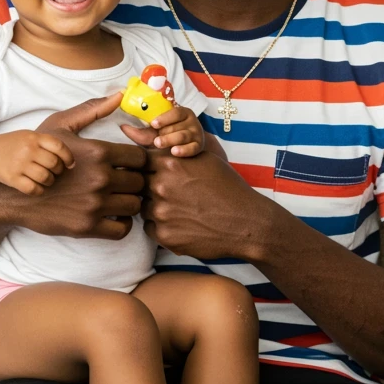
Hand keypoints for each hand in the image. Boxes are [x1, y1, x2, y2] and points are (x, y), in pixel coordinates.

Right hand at [0, 92, 146, 239]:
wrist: (12, 195)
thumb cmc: (38, 156)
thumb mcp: (60, 127)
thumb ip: (92, 110)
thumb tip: (119, 95)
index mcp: (99, 152)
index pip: (141, 157)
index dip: (138, 161)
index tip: (130, 164)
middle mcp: (100, 178)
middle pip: (141, 182)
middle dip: (135, 181)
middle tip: (126, 182)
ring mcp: (94, 204)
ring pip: (135, 205)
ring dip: (130, 201)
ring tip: (120, 197)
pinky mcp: (88, 227)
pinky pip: (123, 229)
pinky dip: (122, 222)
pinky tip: (112, 214)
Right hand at [0, 130, 74, 195]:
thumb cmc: (14, 145)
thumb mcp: (29, 136)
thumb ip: (48, 144)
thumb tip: (71, 161)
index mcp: (33, 137)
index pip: (59, 146)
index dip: (68, 157)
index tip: (70, 164)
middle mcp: (27, 149)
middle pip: (54, 163)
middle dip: (59, 170)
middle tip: (55, 172)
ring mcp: (19, 164)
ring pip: (46, 177)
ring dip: (50, 181)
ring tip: (47, 180)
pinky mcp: (12, 178)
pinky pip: (33, 189)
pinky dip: (39, 190)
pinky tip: (38, 187)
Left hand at [121, 105, 204, 156]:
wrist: (190, 148)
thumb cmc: (169, 138)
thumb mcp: (156, 133)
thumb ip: (141, 131)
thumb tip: (122, 127)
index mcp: (181, 113)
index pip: (175, 112)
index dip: (164, 118)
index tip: (153, 124)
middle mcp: (191, 122)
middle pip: (177, 126)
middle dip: (166, 133)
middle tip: (156, 141)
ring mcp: (196, 134)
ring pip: (183, 136)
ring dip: (171, 140)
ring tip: (160, 144)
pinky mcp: (199, 146)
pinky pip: (192, 148)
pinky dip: (184, 150)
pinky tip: (175, 152)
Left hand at [141, 149, 266, 259]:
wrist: (246, 222)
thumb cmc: (228, 188)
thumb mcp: (205, 159)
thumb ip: (177, 152)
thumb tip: (156, 147)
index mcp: (169, 164)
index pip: (139, 161)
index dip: (144, 167)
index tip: (150, 172)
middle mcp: (161, 186)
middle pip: (137, 184)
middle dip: (147, 188)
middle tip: (167, 194)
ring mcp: (161, 212)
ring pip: (142, 207)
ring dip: (154, 207)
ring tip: (177, 210)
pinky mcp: (164, 236)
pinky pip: (150, 228)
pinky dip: (160, 226)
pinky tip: (180, 224)